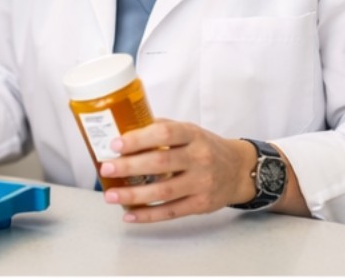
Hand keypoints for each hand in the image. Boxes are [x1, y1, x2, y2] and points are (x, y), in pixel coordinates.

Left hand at [96, 119, 255, 222]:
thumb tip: (124, 130)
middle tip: (106, 169)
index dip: (139, 138)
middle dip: (129, 167)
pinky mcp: (201, 204)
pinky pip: (170, 212)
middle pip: (161, 163)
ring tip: (111, 195)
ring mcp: (201, 183)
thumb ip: (162, 129)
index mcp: (193, 135)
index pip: (165, 133)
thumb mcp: (190, 131)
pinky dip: (148, 215)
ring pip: (163, 192)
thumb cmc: (206, 147)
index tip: (116, 144)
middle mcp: (199, 158)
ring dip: (133, 195)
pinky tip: (129, 214)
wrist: (238, 170)